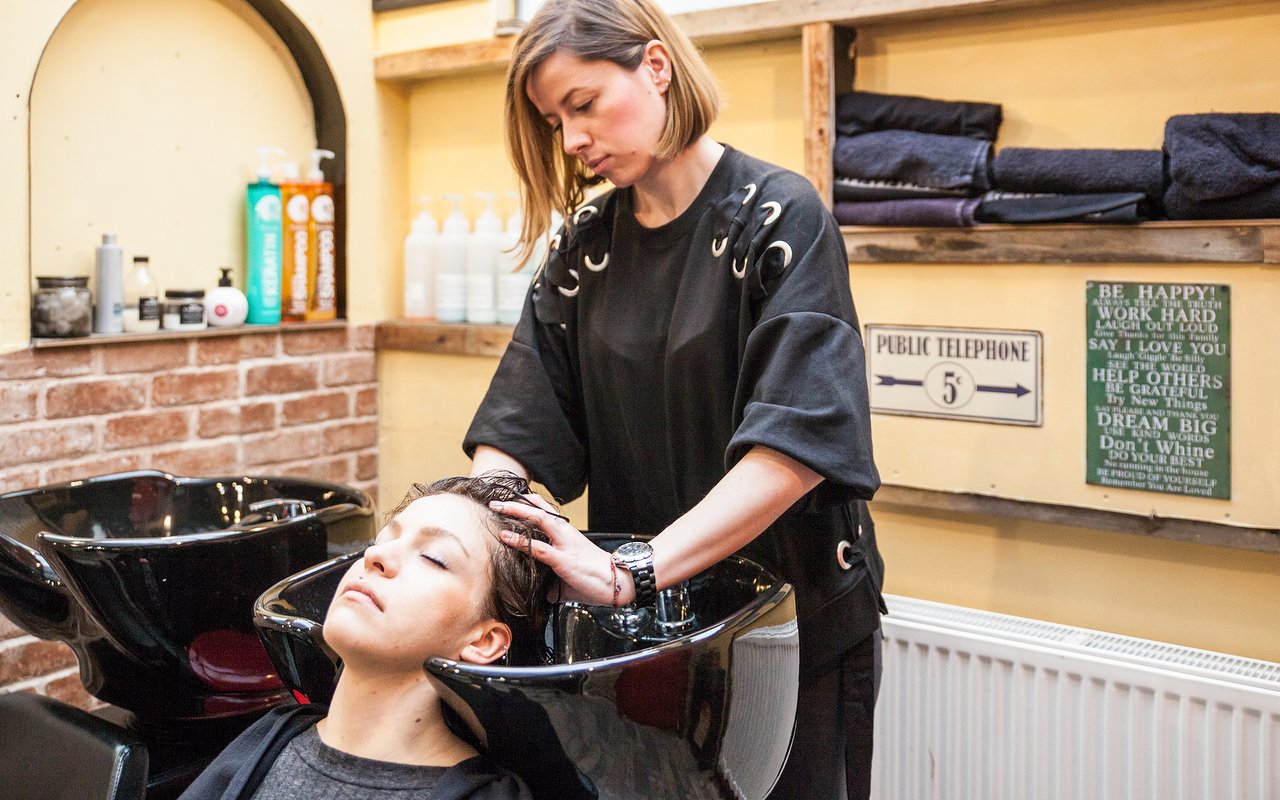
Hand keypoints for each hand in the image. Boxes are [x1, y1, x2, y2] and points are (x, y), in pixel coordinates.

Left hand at [490, 494, 626, 605]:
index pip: (545, 512)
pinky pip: (538, 547)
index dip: (527, 504)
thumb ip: (556, 582)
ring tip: (497, 508)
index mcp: (567, 534)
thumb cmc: (596, 578)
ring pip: (538, 519)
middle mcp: (565, 534)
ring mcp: (564, 545)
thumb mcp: (571, 576)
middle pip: (539, 509)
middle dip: (516, 503)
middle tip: (497, 501)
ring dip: (516, 512)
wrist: (619, 582)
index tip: (510, 500)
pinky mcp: (563, 559)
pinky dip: (520, 541)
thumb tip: (546, 594)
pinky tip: (505, 537)